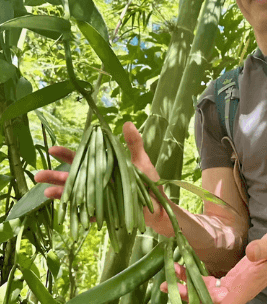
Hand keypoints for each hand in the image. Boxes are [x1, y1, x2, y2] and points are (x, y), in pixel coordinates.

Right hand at [35, 122, 169, 227]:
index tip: (52, 150)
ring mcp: (98, 197)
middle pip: (72, 178)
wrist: (159, 204)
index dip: (66, 155)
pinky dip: (79, 212)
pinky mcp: (104, 213)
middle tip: (37, 175)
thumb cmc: (149, 180)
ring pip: (75, 195)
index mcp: (102, 167)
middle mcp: (96, 182)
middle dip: (54, 176)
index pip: (80, 159)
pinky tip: (68, 211)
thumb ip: (133, 143)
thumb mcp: (140, 160)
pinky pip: (88, 213)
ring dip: (60, 194)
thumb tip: (127, 123)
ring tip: (45, 193)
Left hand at [160, 230, 266, 302]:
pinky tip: (181, 267)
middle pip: (207, 301)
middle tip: (166, 284)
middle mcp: (236, 292)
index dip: (202, 301)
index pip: (221, 303)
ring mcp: (232, 287)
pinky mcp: (229, 281)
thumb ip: (264, 248)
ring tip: (169, 276)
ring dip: (186, 287)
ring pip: (204, 294)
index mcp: (245, 287)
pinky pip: (208, 284)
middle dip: (186, 294)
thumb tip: (251, 252)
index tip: (184, 292)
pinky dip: (193, 277)